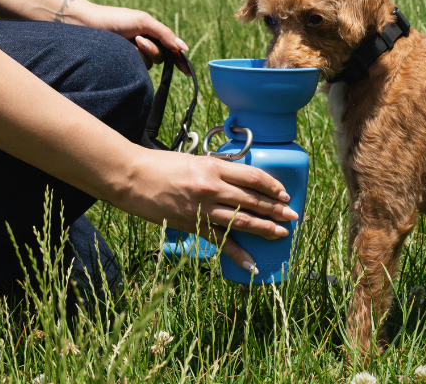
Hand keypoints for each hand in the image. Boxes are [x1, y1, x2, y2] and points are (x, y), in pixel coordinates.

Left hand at [67, 0, 189, 70]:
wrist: (88, 25)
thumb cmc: (116, 19)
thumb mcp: (143, 22)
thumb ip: (164, 34)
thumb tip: (184, 47)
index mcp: (151, 33)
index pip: (170, 48)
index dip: (179, 59)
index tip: (187, 72)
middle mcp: (143, 45)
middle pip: (160, 57)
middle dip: (152, 50)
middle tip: (138, 41)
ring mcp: (132, 56)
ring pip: (148, 64)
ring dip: (140, 54)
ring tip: (125, 44)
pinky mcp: (122, 65)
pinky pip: (134, 69)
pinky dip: (130, 61)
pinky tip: (119, 54)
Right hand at [122, 148, 298, 273]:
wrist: (133, 178)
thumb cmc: (162, 165)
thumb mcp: (195, 160)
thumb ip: (217, 169)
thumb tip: (238, 179)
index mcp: (214, 167)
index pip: (253, 176)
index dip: (272, 186)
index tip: (284, 193)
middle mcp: (212, 187)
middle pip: (252, 200)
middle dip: (275, 209)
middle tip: (293, 215)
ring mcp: (202, 209)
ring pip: (242, 220)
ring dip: (265, 228)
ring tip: (282, 234)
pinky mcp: (192, 226)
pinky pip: (220, 242)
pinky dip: (238, 254)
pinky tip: (252, 264)